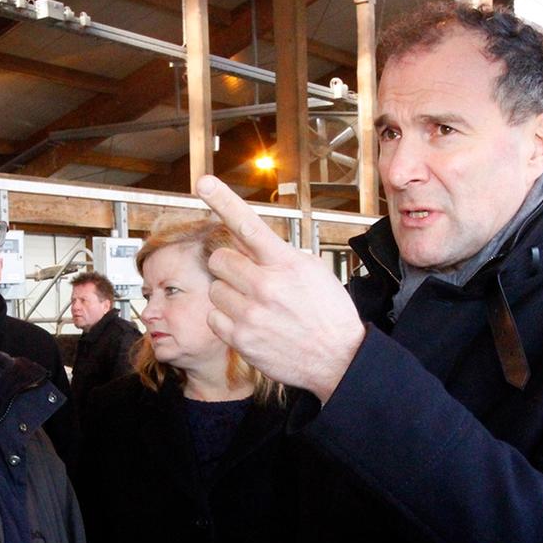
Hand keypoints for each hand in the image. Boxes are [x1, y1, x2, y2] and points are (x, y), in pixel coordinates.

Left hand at [195, 175, 364, 400]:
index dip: (223, 200)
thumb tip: (245, 240)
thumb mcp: (311, 271)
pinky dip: (227, 319)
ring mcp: (251, 314)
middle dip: (230, 267)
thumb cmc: (327, 312)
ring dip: (229, 295)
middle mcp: (266, 287)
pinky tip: (251, 324)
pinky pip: (214, 317)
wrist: (339, 360)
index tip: (204, 182)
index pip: (248, 225)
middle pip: (219, 260)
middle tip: (249, 279)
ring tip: (256, 307)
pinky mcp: (240, 339)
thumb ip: (278, 255)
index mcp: (286, 264)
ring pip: (215, 290)